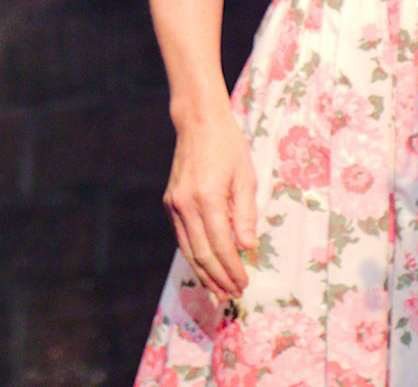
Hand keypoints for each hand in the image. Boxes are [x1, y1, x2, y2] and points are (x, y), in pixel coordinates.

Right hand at [164, 108, 257, 297]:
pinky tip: (204, 268)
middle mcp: (186, 204)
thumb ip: (247, 214)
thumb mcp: (246, 177)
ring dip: (204, 274)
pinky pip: (181, 237)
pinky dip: (193, 256)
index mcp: (207, 198)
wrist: (198, 121)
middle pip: (202, 254)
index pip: (221, 246)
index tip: (244, 284)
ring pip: (188, 249)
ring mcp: (174, 204)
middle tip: (233, 296)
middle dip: (218, 279)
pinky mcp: (170, 202)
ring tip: (217, 293)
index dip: (233, 269)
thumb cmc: (228, 146)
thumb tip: (247, 248)